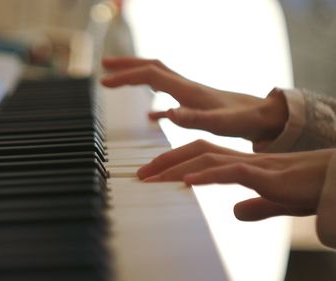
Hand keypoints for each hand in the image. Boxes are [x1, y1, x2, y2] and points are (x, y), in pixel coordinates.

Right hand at [101, 57, 288, 147]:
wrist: (266, 117)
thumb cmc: (245, 121)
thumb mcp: (221, 123)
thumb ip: (195, 119)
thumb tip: (168, 114)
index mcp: (187, 90)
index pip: (150, 74)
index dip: (125, 76)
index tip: (104, 82)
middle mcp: (186, 87)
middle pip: (150, 67)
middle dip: (126, 66)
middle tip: (104, 67)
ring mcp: (190, 94)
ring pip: (157, 78)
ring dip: (136, 76)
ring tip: (118, 81)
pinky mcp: (195, 105)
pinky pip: (169, 98)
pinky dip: (153, 102)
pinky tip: (150, 116)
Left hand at [138, 140, 334, 220]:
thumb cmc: (309, 187)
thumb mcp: (276, 200)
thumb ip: (256, 205)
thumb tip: (236, 213)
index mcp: (240, 164)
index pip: (199, 156)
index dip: (174, 163)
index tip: (151, 176)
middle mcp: (241, 159)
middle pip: (195, 151)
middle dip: (165, 161)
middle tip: (140, 176)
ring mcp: (252, 165)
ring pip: (206, 157)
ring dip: (176, 167)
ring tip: (152, 178)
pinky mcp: (265, 175)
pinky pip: (231, 171)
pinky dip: (207, 175)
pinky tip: (188, 181)